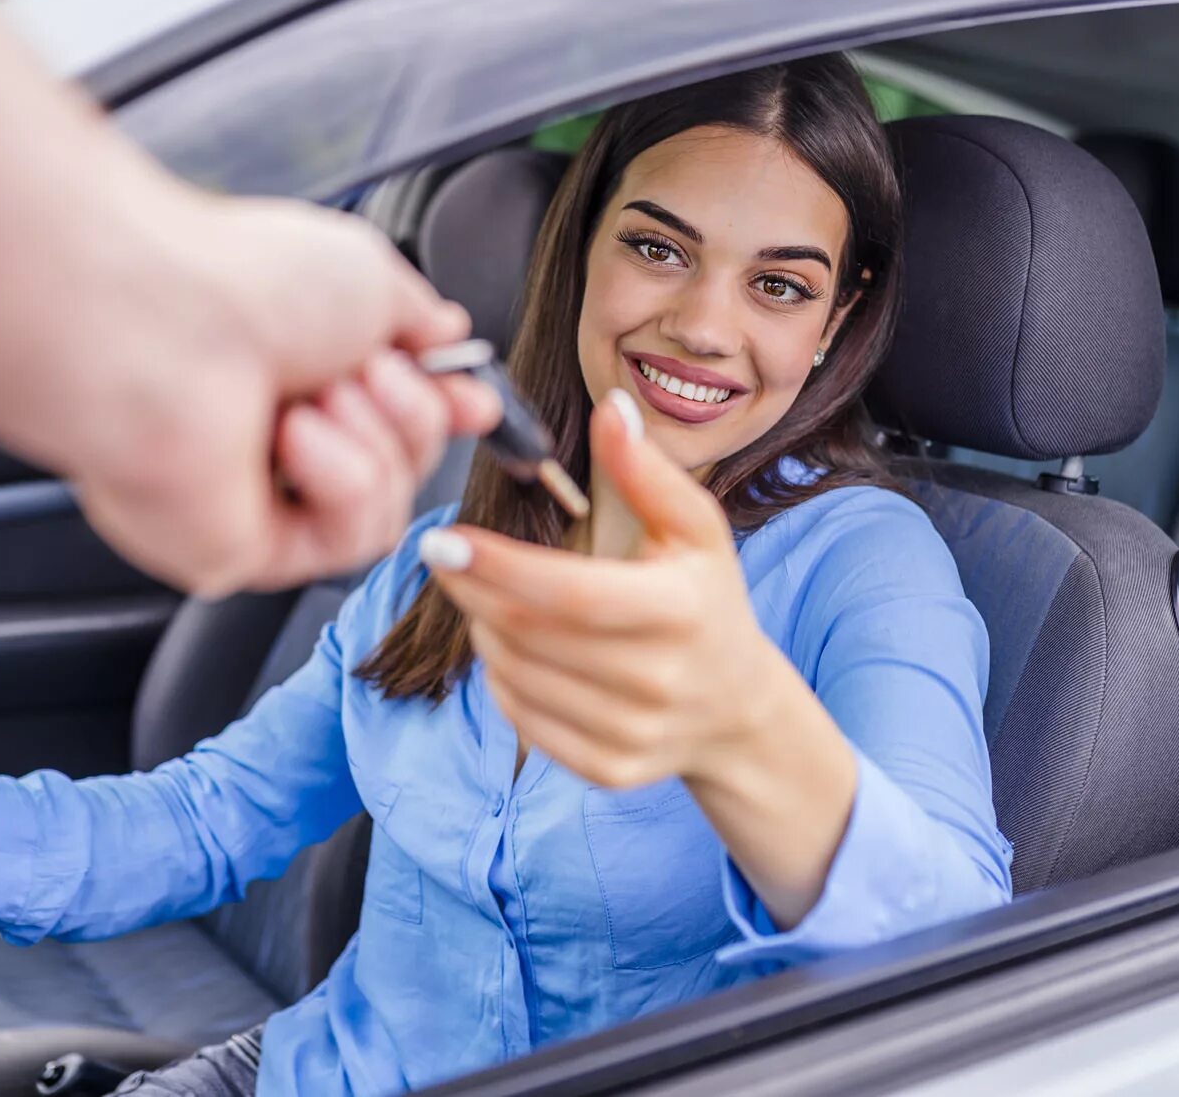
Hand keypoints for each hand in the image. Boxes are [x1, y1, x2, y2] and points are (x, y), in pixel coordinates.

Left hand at [0, 0, 499, 598]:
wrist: (154, 326)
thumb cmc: (238, 285)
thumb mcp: (369, 275)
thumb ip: (420, 317)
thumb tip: (448, 335)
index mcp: (296, 360)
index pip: (395, 411)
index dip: (444, 409)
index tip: (474, 399)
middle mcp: (270, 429)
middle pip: (405, 464)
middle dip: (410, 413)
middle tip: (367, 369)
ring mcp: (252, 494)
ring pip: (385, 511)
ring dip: (376, 446)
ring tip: (320, 397)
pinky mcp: (238, 550)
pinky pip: (341, 542)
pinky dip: (340, 483)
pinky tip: (296, 439)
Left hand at [419, 391, 794, 790]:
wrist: (737, 708)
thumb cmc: (706, 602)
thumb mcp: (696, 528)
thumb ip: (647, 470)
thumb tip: (612, 409)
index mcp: (680, 612)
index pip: (569, 593)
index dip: (499, 567)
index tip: (441, 539)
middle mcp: (658, 681)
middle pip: (530, 634)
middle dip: (474, 590)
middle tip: (448, 557)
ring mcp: (632, 734)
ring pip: (516, 675)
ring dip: (484, 628)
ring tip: (492, 597)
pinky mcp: (609, 769)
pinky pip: (522, 717)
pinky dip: (501, 676)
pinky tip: (515, 645)